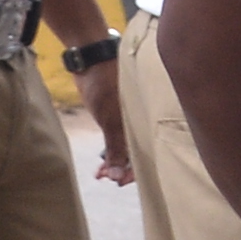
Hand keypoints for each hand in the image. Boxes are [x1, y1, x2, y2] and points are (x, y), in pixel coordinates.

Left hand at [84, 67, 137, 187]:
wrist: (90, 58)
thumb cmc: (104, 83)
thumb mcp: (110, 119)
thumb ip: (115, 149)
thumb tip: (116, 176)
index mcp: (147, 119)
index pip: (150, 153)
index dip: (137, 170)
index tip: (120, 181)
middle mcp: (142, 121)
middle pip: (141, 153)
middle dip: (125, 169)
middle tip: (109, 178)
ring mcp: (130, 119)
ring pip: (128, 148)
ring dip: (116, 163)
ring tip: (101, 173)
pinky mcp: (118, 116)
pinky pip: (118, 141)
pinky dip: (110, 153)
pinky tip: (100, 165)